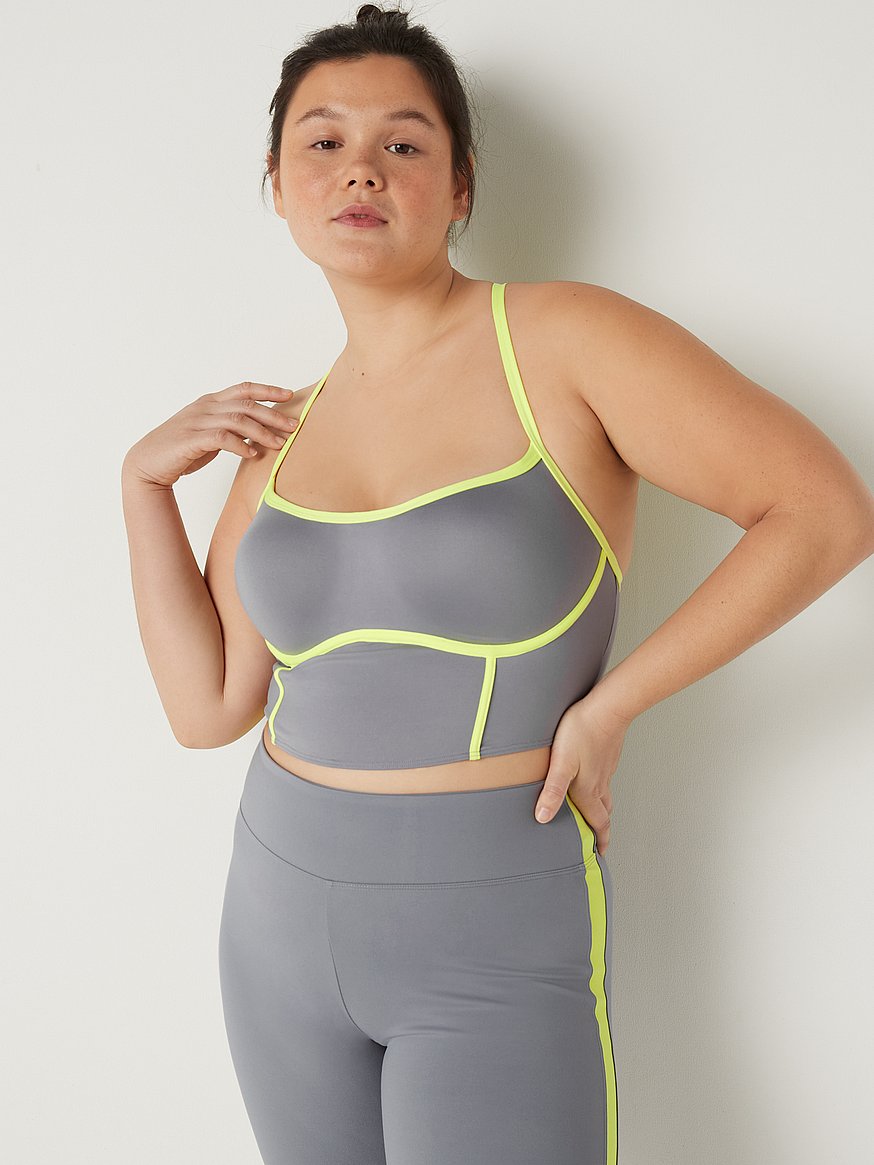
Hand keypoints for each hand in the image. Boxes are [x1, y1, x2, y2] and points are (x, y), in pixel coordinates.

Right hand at [122, 381, 297, 488]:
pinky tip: (253, 454)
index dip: (268, 390)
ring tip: (279, 444)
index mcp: (210, 402)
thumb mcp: (209, 435)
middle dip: (273, 414)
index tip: (290, 395)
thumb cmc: (181, 451)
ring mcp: (197, 422)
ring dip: (262, 432)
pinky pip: (222, 438)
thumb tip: (256, 436)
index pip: (244, 389)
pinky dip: (241, 445)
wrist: (148, 463)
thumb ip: (229, 430)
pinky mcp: (192, 439)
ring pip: (238, 420)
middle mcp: (205, 407)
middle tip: (294, 426)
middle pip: (246, 404)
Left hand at [533, 695, 630, 856]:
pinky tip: (593, 780)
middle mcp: (600, 783)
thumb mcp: (561, 764)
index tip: (600, 854)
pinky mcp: (606, 755)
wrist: (608, 707)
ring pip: (606, 796)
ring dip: (602, 809)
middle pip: (604, 812)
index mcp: (589, 790)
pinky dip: (601, 789)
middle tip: (599, 840)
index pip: (597, 823)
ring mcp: (605, 769)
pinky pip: (605, 779)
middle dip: (602, 829)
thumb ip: (553, 791)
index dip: (600, 840)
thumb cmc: (582, 732)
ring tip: (596, 815)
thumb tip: (543, 818)